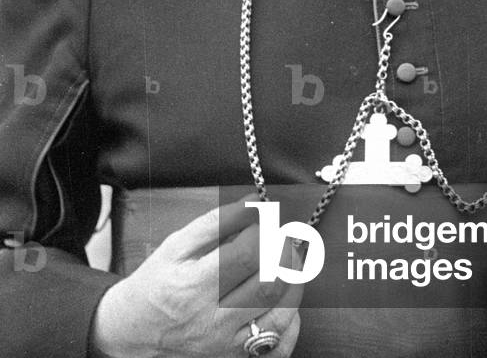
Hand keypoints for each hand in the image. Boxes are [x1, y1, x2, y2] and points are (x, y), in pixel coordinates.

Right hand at [91, 194, 301, 357]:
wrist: (133, 331)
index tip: (265, 218)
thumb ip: (218, 221)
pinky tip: (286, 298)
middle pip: (268, 285)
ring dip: (293, 282)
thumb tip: (255, 202)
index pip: (246, 255)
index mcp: (194, 287)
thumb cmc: (156, 282)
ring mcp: (226, 345)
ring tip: (288, 261)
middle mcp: (212, 321)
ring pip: (280, 315)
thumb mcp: (178, 244)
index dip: (263, 231)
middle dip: (284, 253)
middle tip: (283, 236)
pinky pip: (277, 346)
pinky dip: (292, 321)